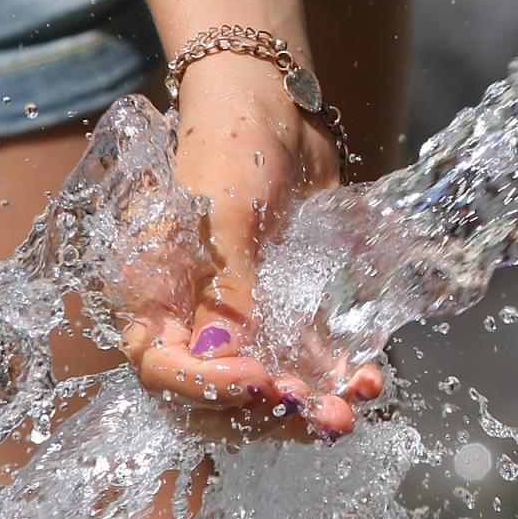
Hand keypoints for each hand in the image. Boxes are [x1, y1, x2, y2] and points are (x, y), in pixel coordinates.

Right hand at [119, 52, 385, 438]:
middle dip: (265, 412)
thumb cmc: (230, 147)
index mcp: (150, 295)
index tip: (260, 382)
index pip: (161, 369)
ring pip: (264, 385)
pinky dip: (331, 375)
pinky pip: (301, 358)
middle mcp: (188, 316)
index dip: (207, 388)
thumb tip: (224, 357)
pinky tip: (367, 381)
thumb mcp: (226, 216)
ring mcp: (236, 316)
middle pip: (213, 394)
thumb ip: (229, 290)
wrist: (273, 105)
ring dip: (307, 405)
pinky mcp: (280, 308)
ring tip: (351, 411)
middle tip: (316, 413)